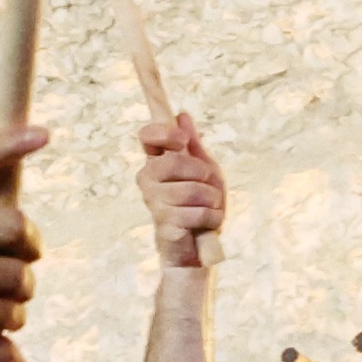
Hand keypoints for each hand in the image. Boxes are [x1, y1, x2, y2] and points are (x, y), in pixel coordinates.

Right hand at [0, 123, 42, 361]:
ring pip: (19, 276)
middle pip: (17, 225)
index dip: (10, 144)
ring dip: (20, 294)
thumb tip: (10, 203)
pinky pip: (9, 312)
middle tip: (23, 261)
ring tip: (0, 300)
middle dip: (31, 248)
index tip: (43, 134)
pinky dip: (10, 322)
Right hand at [132, 111, 224, 270]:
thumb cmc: (199, 203)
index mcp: (156, 162)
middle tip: (208, 185)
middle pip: (173, 161)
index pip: (147, 136)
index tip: (182, 141)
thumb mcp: (203, 169)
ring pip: (192, 189)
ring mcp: (154, 202)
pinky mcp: (165, 224)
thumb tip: (182, 116)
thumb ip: (193, 145)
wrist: (198, 245)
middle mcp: (148, 180)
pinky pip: (198, 213)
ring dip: (212, 199)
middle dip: (201, 173)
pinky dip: (213, 218)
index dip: (165, 133)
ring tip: (210, 207)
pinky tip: (208, 223)